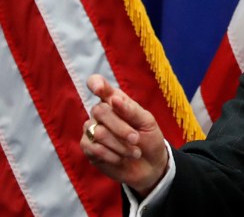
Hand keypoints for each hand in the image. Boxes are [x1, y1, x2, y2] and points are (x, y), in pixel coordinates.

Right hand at [80, 74, 168, 197]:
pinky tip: (121, 159)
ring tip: (135, 153)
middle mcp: (100, 113)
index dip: (96, 83)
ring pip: (98, 132)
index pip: (98, 84)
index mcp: (115, 100)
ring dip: (120, 145)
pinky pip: (93, 148)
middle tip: (136, 139)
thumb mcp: (147, 122)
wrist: (150, 165)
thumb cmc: (149, 138)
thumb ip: (131, 110)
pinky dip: (111, 154)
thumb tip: (114, 99)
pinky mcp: (88, 148)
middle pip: (100, 111)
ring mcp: (92, 130)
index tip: (100, 89)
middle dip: (121, 128)